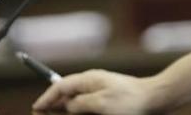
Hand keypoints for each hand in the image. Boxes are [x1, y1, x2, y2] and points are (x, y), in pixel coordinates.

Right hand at [32, 70, 161, 113]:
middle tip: (40, 114)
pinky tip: (73, 111)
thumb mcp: (101, 103)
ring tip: (52, 113)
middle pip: (66, 93)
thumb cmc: (130, 100)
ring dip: (64, 108)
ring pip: (75, 101)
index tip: (36, 108)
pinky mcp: (107, 100)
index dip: (46, 97)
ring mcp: (100, 91)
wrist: (154, 98)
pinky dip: (77, 109)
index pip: (61, 86)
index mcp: (89, 79)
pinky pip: (86, 105)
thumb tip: (66, 105)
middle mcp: (92, 83)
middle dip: (52, 104)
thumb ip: (80, 103)